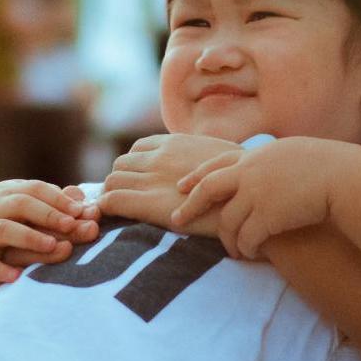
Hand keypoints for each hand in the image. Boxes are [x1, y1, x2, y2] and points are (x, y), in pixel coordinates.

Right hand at [0, 179, 99, 288]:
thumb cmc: (10, 218)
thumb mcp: (28, 206)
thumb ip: (56, 204)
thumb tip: (83, 198)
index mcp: (13, 192)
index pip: (36, 189)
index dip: (58, 199)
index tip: (80, 211)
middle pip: (21, 204)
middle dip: (47, 214)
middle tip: (71, 225)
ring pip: (3, 230)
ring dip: (28, 236)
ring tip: (52, 245)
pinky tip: (16, 277)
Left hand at [102, 132, 241, 230]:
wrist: (254, 201)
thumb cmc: (246, 185)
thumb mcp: (224, 158)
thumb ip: (204, 158)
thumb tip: (201, 165)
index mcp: (176, 143)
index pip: (139, 149)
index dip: (137, 166)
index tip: (142, 181)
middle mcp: (160, 157)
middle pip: (121, 164)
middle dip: (122, 180)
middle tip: (129, 199)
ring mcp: (153, 178)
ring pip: (112, 180)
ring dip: (113, 194)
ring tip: (122, 212)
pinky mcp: (150, 203)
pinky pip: (112, 200)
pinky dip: (106, 207)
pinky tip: (112, 217)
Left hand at [173, 136, 339, 258]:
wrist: (345, 178)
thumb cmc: (330, 167)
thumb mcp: (295, 155)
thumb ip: (274, 162)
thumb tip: (269, 166)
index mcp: (256, 155)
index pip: (218, 164)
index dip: (197, 176)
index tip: (181, 185)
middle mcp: (250, 172)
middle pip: (208, 189)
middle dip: (189, 206)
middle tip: (176, 221)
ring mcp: (256, 194)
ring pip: (228, 222)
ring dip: (229, 240)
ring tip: (234, 252)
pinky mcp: (267, 216)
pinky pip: (246, 238)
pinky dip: (246, 248)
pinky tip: (250, 254)